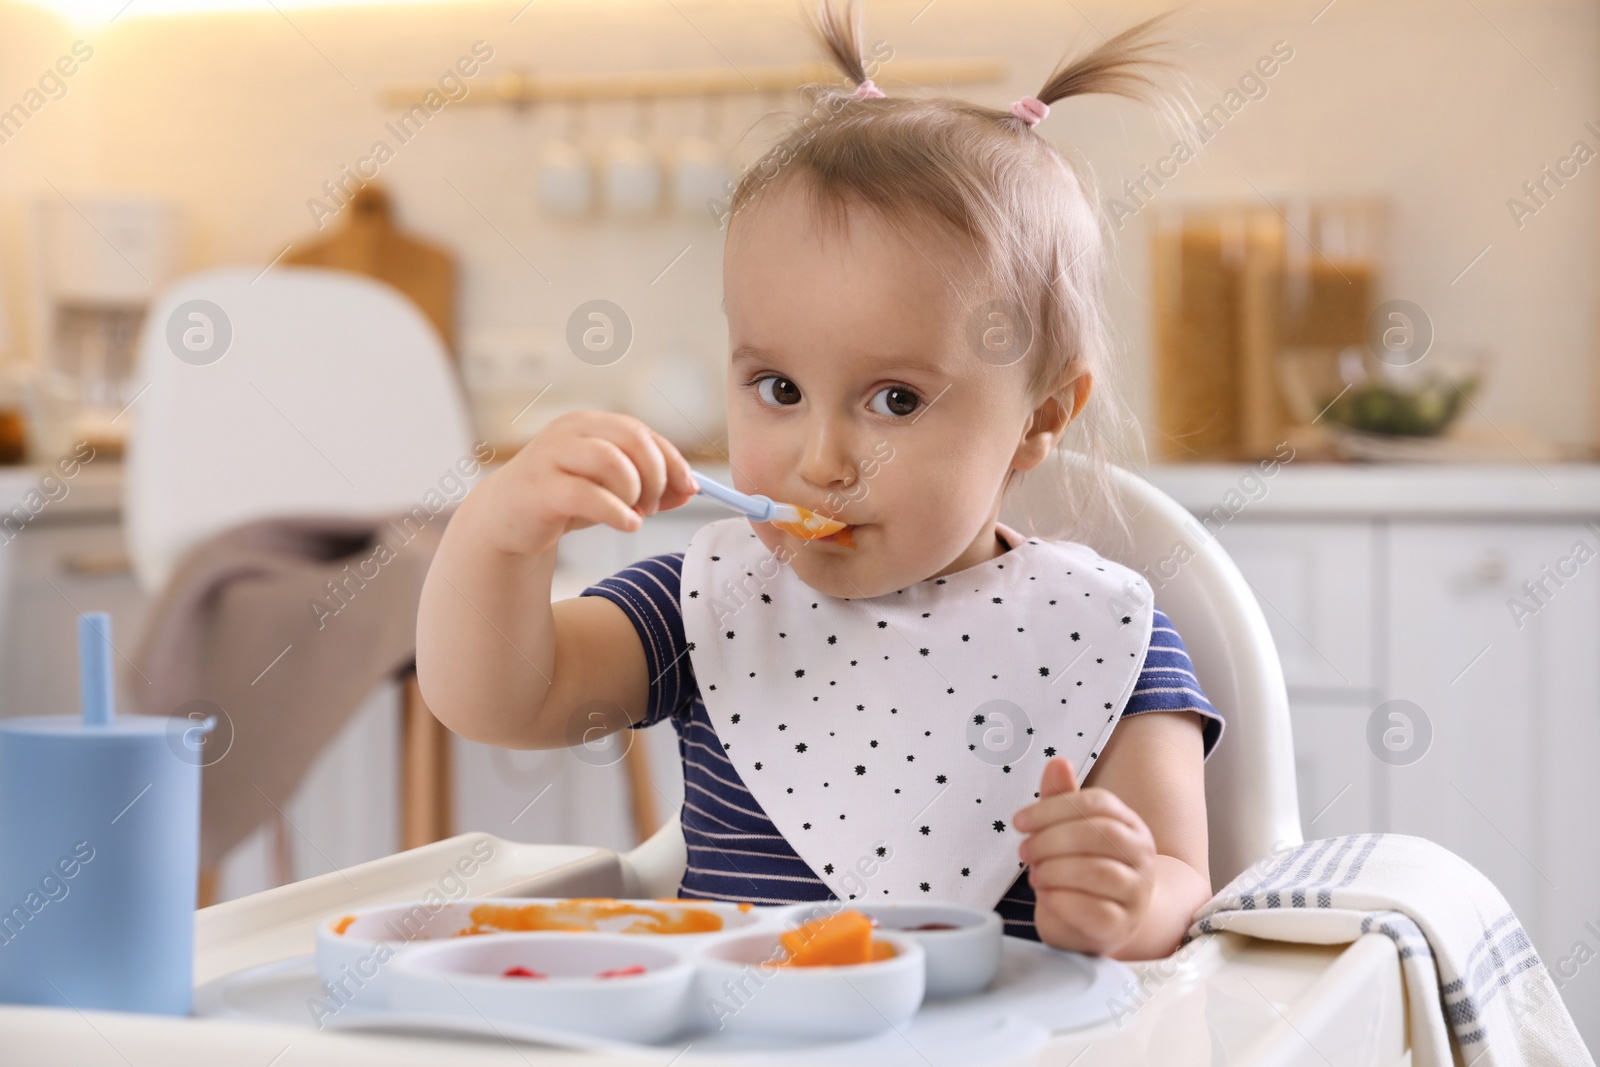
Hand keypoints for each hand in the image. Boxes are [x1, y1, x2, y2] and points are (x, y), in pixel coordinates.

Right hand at [476, 411, 698, 556]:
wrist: (506, 519)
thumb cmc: (562, 499)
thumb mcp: (611, 491)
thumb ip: (650, 488)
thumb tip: (691, 490)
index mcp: (591, 424)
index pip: (642, 433)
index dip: (673, 461)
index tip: (690, 488)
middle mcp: (571, 432)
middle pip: (632, 440)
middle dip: (656, 476)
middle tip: (653, 505)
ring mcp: (552, 456)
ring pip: (612, 461)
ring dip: (635, 491)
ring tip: (636, 514)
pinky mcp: (540, 487)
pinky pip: (587, 494)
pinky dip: (616, 511)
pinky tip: (628, 524)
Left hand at [1012, 755, 1157, 955]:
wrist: (1098, 924)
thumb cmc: (1080, 871)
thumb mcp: (1067, 832)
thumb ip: (1061, 799)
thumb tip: (1057, 762)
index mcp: (1130, 824)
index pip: (1097, 804)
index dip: (1053, 808)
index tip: (1019, 821)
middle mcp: (1141, 856)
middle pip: (1100, 834)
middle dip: (1052, 840)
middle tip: (1025, 851)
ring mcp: (1136, 893)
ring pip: (1099, 873)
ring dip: (1055, 871)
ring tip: (1035, 876)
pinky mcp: (1121, 926)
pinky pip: (1095, 911)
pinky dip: (1063, 901)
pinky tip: (1047, 897)